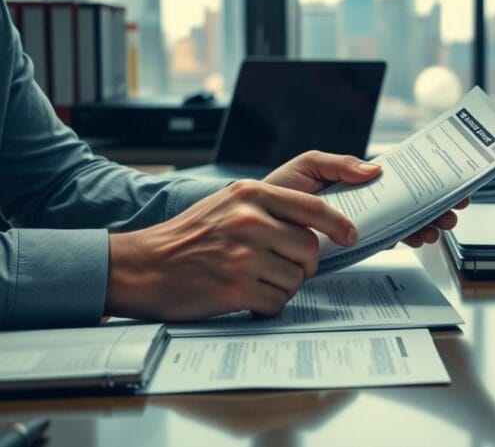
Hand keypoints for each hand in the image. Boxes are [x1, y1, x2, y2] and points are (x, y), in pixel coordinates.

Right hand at [105, 179, 363, 321]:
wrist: (143, 266)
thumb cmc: (189, 236)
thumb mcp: (229, 203)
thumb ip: (271, 205)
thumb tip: (319, 221)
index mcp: (251, 194)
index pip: (312, 207)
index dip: (338, 223)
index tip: (349, 234)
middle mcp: (249, 220)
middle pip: (309, 248)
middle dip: (303, 263)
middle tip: (282, 266)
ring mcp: (243, 254)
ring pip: (297, 278)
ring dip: (283, 285)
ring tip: (255, 279)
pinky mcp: (236, 287)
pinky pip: (278, 301)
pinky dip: (268, 305)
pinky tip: (248, 297)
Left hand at [263, 151, 469, 247]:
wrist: (254, 223)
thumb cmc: (278, 190)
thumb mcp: (309, 166)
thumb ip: (340, 165)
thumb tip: (375, 168)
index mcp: (356, 180)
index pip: (399, 177)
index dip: (426, 178)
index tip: (450, 180)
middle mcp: (363, 202)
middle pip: (408, 202)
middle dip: (436, 205)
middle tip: (455, 209)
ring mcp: (360, 224)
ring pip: (403, 223)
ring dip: (426, 223)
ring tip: (440, 226)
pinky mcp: (352, 245)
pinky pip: (384, 241)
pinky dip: (404, 238)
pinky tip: (416, 237)